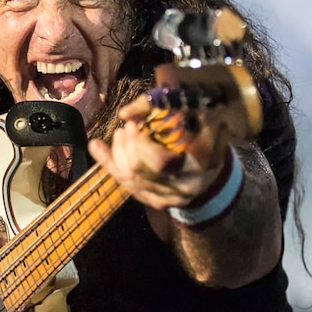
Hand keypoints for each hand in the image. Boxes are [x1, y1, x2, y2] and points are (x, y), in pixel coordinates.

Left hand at [87, 94, 228, 211]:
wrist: (215, 164)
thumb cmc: (203, 133)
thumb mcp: (192, 114)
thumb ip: (157, 109)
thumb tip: (124, 114)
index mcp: (199, 165)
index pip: (160, 164)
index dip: (139, 145)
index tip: (132, 124)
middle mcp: (184, 187)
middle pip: (139, 172)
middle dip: (124, 147)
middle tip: (124, 128)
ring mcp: (169, 199)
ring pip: (129, 180)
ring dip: (116, 154)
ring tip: (118, 134)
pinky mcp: (157, 202)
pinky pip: (126, 185)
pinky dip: (109, 164)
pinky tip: (96, 147)